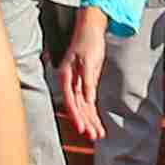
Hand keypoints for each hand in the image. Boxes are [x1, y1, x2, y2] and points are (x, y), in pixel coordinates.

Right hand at [55, 12, 107, 155]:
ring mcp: (78, 83)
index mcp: (66, 76)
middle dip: (86, 122)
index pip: (71, 101)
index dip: (76, 116)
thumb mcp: (90, 60)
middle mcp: (70, 82)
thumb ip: (88, 81)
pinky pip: (88, 101)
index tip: (83, 129)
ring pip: (83, 106)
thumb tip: (88, 100)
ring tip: (98, 135)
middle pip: (77, 107)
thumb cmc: (88, 41)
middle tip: (94, 136)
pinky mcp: (85, 83)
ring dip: (90, 120)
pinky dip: (93, 112)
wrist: (91, 28)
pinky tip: (97, 123)